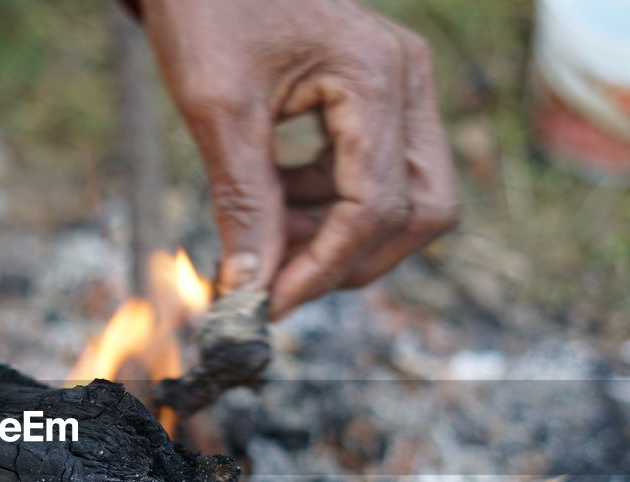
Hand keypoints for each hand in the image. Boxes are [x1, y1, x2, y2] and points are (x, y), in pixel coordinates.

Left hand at [140, 0, 458, 317]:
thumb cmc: (209, 9)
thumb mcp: (218, 109)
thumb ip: (243, 202)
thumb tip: (250, 289)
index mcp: (375, 76)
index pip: (375, 206)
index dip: (324, 268)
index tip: (270, 304)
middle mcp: (406, 80)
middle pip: (420, 210)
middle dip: (351, 260)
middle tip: (281, 284)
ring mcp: (401, 87)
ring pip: (408, 199)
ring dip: (339, 237)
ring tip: (266, 239)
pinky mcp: (380, 97)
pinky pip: (380, 174)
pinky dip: (332, 206)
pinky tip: (277, 204)